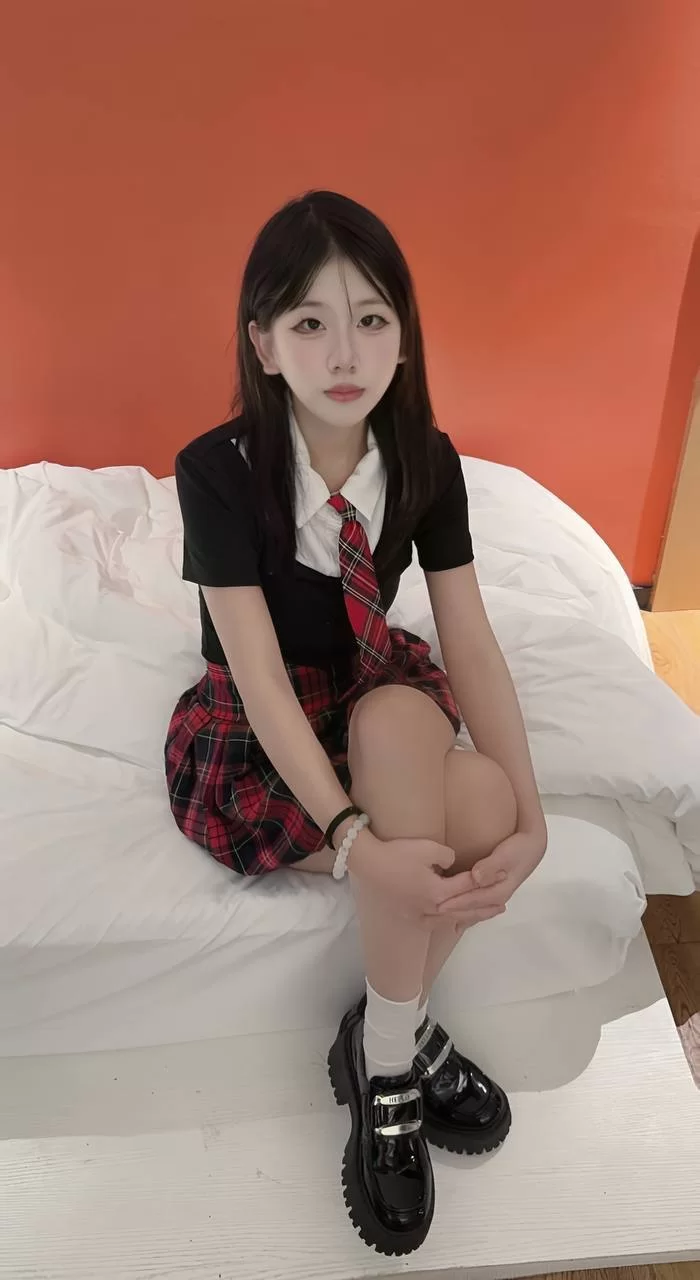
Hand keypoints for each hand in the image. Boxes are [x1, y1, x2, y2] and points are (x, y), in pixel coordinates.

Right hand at [349, 831, 506, 924]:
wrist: (368, 864)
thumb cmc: (398, 854)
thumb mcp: (427, 848)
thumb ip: (448, 856)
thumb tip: (454, 864)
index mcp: (438, 892)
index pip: (468, 886)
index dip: (487, 879)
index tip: (503, 874)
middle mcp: (432, 909)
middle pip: (464, 909)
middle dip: (485, 907)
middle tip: (503, 905)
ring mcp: (419, 916)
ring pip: (451, 920)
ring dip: (470, 918)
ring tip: (485, 915)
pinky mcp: (409, 918)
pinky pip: (436, 924)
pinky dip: (450, 924)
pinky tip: (455, 923)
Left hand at [435, 826, 547, 922]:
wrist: (533, 846)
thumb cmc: (519, 848)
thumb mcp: (506, 854)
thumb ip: (491, 866)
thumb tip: (476, 877)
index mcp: (498, 891)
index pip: (472, 900)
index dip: (455, 902)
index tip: (437, 905)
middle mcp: (496, 899)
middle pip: (471, 910)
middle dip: (451, 914)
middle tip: (429, 916)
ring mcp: (495, 898)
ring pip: (473, 913)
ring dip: (455, 918)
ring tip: (436, 923)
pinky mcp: (493, 894)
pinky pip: (477, 910)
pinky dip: (466, 917)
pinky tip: (455, 925)